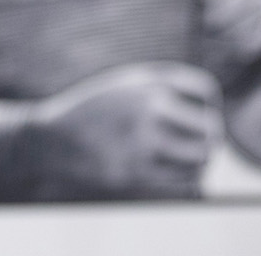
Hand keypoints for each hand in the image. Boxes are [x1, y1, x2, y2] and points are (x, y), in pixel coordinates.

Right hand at [20, 62, 222, 199]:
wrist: (50, 140)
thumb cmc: (93, 112)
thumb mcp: (124, 86)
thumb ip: (163, 89)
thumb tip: (210, 111)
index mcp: (145, 81)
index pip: (205, 90)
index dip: (208, 104)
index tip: (195, 113)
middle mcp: (146, 106)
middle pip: (209, 127)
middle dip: (208, 137)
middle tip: (199, 144)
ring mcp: (141, 139)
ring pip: (201, 157)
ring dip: (200, 161)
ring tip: (188, 161)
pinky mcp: (135, 171)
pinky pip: (184, 180)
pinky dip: (188, 179)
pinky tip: (176, 173)